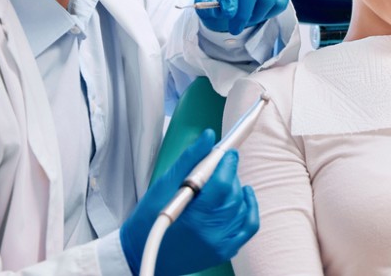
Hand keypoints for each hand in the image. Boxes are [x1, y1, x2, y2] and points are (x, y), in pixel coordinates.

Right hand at [119, 129, 258, 275]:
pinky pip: (248, 226)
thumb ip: (190, 159)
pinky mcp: (224, 251)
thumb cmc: (147, 221)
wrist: (141, 254)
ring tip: (221, 182)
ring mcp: (219, 245)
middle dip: (229, 174)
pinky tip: (243, 196)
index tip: (228, 152)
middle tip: (219, 166)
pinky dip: (249, 208)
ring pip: (242, 207)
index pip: (222, 184)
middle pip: (233, 194)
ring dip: (236, 190)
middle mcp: (210, 234)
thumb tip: (209, 136)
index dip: (228, 163)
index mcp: (193, 217)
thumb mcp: (163, 186)